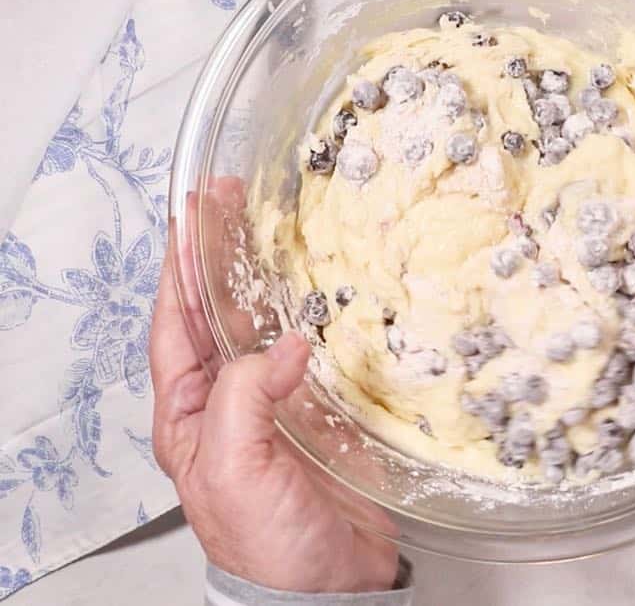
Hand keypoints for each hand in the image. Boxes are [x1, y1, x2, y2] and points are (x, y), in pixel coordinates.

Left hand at [150, 180, 399, 592]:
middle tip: (232, 199)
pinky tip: (326, 289)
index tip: (191, 215)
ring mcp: (276, 404)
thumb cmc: (267, 543)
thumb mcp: (233, 469)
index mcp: (189, 414)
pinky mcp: (321, 412)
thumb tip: (286, 344)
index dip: (180, 266)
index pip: (175, 324)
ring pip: (265, 324)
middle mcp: (228, 402)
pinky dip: (319, 314)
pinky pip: (316, 350)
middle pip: (217, 312)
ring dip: (267, 275)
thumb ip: (246, 399)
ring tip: (275, 226)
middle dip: (219, 255)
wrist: (328, 585)